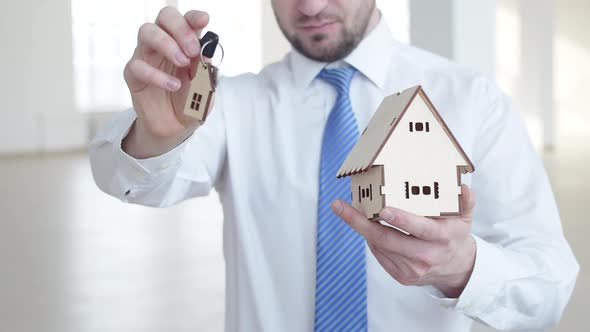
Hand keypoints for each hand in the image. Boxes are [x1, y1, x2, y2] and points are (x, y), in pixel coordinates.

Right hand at [122, 7, 209, 157]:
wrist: (177, 128)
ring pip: (146, 32)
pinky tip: (173, 85)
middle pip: (165, 17)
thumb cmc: (192, 101)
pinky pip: (138, 66)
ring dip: (166, 44)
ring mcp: (147, 56)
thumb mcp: (206, 86)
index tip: (204, 21)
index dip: (194, 17)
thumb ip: (207, 68)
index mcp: (185, 42)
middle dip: (180, 29)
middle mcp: (165, 44)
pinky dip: (157, 75)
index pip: (187, 19)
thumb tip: (208, 50)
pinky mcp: (134, 75)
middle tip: (192, 50)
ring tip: (183, 63)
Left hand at [331, 184, 476, 297]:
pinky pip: (379, 254)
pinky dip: (369, 238)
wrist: (457, 269)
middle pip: (388, 239)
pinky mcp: (401, 276)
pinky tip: (363, 224)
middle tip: (340, 206)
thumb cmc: (454, 235)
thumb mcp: (465, 217)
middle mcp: (426, 256)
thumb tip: (462, 188)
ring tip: (345, 209)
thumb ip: (465, 201)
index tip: (383, 209)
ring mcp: (412, 269)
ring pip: (379, 246)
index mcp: (442, 238)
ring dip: (361, 227)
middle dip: (361, 223)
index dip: (401, 220)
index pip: (420, 228)